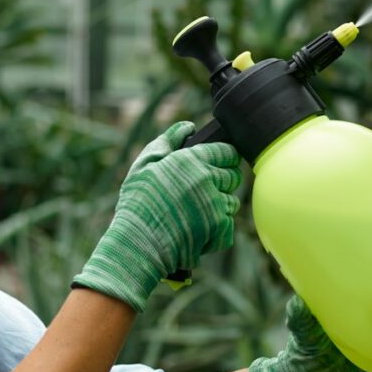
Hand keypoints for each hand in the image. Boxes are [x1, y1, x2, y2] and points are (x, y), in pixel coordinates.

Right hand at [72, 122, 241, 311]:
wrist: (138, 244)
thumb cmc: (137, 204)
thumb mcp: (144, 165)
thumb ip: (167, 141)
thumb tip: (188, 127)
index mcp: (191, 160)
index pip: (227, 152)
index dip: (225, 158)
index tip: (219, 164)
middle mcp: (207, 179)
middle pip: (234, 176)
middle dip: (223, 181)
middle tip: (204, 191)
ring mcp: (215, 204)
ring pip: (232, 202)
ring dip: (220, 206)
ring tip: (196, 213)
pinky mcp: (219, 228)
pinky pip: (228, 225)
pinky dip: (217, 229)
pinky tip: (197, 229)